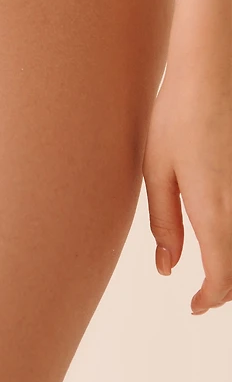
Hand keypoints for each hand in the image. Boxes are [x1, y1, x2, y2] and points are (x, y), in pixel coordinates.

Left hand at [142, 58, 231, 314]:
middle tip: (202, 294)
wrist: (210, 75)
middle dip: (225, 287)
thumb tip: (167, 267)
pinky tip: (221, 234)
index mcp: (213, 207)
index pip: (223, 273)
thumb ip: (165, 223)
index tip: (195, 306)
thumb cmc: (177, 118)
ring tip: (212, 269)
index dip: (211, 298)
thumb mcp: (157, 170)